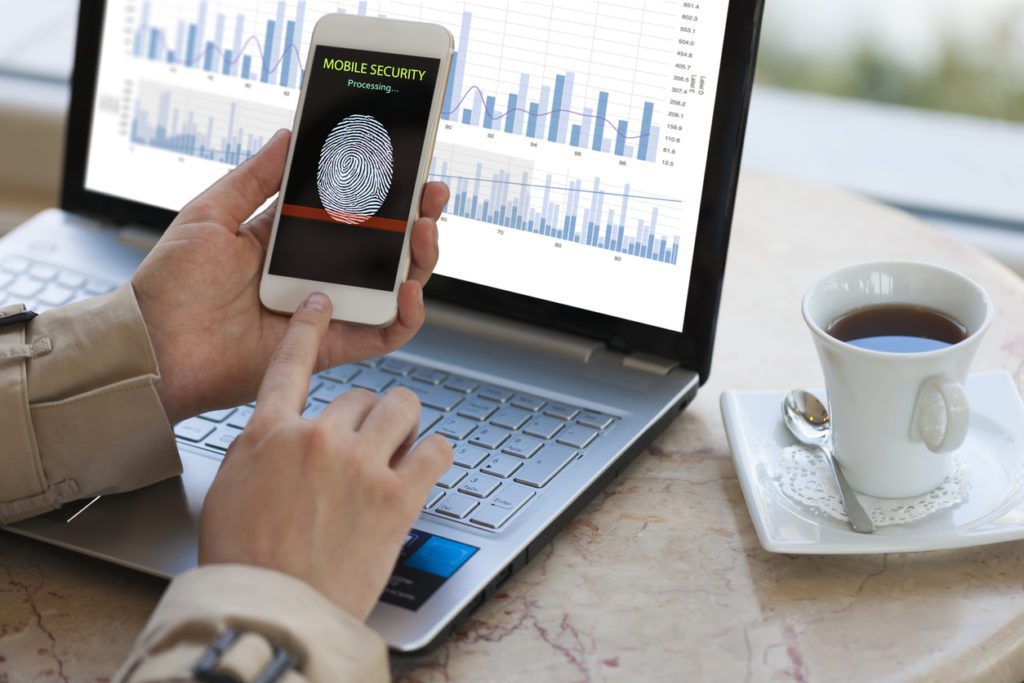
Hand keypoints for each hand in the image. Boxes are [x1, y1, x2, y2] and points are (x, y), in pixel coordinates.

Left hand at [131, 129, 449, 422]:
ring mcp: (329, 311)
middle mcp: (317, 275)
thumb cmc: (172, 285)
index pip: (352, 212)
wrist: (155, 346)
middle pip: (385, 248)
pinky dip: (408, 315)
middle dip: (417, 218)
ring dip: (421, 259)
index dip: (385, 190)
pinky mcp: (333, 347)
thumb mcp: (213, 214)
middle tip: (433, 193)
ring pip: (395, 287)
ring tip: (425, 230)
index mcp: (291, 242)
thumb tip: (290, 135)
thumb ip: (257, 178)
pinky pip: (385, 334)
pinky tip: (409, 288)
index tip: (408, 164)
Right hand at [198, 292, 452, 618]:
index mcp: (269, 435)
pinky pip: (435, 450)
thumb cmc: (245, 562)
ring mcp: (360, 465)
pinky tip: (429, 462)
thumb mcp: (229, 492)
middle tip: (366, 444)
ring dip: (404, 423)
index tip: (320, 304)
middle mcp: (317, 439)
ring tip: (403, 442)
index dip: (308, 328)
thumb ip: (257, 452)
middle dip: (364, 417)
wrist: (272, 610)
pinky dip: (436, 452)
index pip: (290, 365)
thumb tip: (276, 437)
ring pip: (401, 409)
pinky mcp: (397, 496)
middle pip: (356, 396)